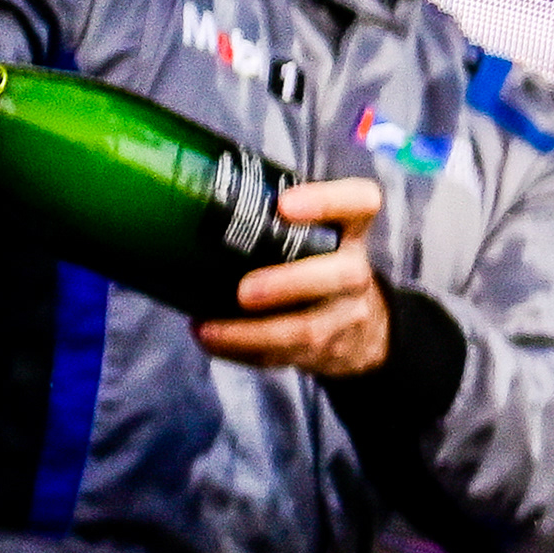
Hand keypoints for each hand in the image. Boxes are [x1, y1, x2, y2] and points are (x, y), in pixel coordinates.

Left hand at [197, 179, 389, 377]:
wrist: (358, 327)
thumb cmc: (313, 263)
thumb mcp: (313, 236)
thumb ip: (275, 220)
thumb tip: (192, 196)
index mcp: (350, 230)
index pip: (361, 203)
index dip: (329, 202)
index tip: (284, 204)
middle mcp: (354, 270)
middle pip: (342, 274)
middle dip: (290, 283)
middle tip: (243, 291)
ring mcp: (343, 315)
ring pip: (308, 328)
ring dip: (253, 332)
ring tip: (207, 328)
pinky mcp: (321, 351)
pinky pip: (282, 356)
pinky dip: (240, 350)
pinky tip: (210, 339)